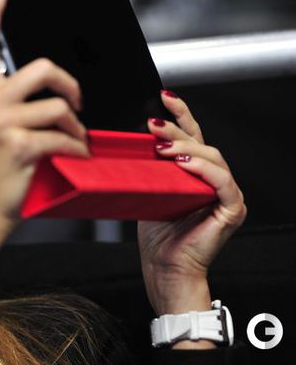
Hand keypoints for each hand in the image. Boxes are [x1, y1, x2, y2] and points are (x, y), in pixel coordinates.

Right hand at [0, 0, 88, 293]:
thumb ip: (12, 104)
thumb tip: (53, 92)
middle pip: (42, 67)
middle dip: (70, 83)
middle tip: (76, 101)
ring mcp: (2, 123)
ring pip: (59, 104)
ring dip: (78, 124)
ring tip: (77, 139)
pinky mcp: (19, 145)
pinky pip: (64, 135)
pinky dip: (78, 147)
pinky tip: (75, 156)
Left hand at [138, 91, 246, 322]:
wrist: (164, 267)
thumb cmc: (157, 235)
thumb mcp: (149, 191)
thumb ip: (150, 168)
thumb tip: (133, 141)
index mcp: (195, 173)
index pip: (192, 136)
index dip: (181, 114)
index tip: (164, 97)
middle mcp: (214, 179)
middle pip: (201, 142)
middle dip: (177, 128)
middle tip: (153, 124)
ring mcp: (226, 193)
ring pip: (213, 157)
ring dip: (186, 147)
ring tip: (162, 147)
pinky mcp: (231, 208)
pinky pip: (222, 181)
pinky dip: (204, 170)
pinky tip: (184, 164)